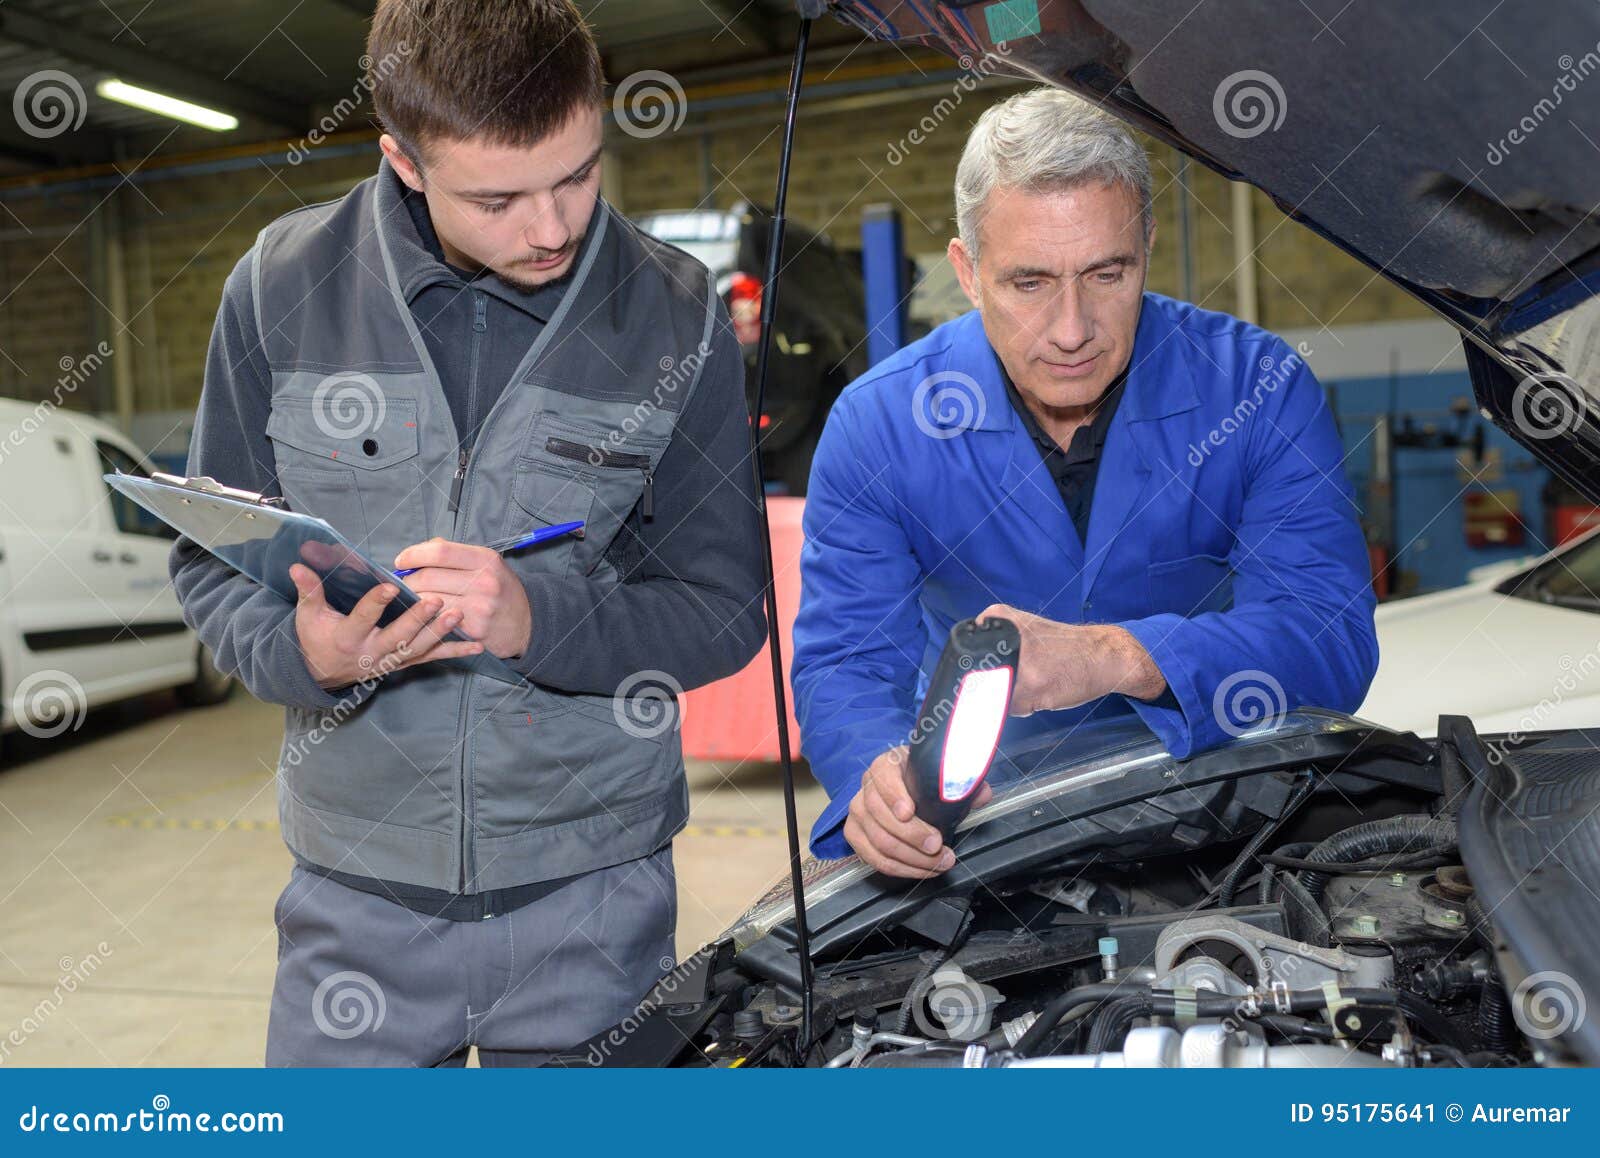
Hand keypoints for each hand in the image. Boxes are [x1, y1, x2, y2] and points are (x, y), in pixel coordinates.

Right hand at [288, 564, 482, 689]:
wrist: (322, 673)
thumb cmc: (316, 637)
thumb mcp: (308, 616)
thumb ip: (308, 591)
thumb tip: (298, 566)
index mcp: (347, 638)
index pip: (362, 619)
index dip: (375, 604)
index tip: (390, 586)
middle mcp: (371, 653)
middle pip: (397, 638)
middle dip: (417, 621)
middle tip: (437, 601)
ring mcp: (390, 661)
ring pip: (418, 649)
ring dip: (440, 634)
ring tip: (459, 616)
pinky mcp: (404, 663)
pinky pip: (432, 658)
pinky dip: (455, 652)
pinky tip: (478, 645)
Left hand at [392, 538, 532, 658]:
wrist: (527, 623)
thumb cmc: (500, 589)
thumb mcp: (486, 563)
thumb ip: (453, 554)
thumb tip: (417, 554)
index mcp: (485, 559)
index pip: (439, 552)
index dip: (413, 555)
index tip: (401, 561)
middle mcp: (484, 581)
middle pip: (428, 577)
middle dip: (407, 581)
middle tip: (403, 585)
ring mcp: (479, 607)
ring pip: (427, 602)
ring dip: (413, 602)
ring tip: (413, 600)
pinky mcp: (473, 630)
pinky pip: (436, 622)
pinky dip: (425, 618)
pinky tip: (425, 616)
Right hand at [842, 746, 990, 878]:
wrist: (898, 789)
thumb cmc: (919, 781)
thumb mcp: (937, 773)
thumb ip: (959, 782)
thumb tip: (981, 794)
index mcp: (886, 766)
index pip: (884, 777)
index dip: (894, 796)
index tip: (909, 812)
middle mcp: (866, 787)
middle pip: (880, 815)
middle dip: (912, 836)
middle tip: (938, 847)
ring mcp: (857, 813)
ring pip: (879, 841)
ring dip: (911, 858)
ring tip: (939, 863)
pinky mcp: (855, 835)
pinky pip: (873, 859)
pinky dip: (900, 869)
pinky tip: (922, 870)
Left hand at [977, 604, 1165, 713]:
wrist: (1102, 654)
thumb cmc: (1061, 645)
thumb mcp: (1022, 629)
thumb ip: (993, 644)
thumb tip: (964, 680)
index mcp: (998, 619)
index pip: (966, 656)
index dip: (979, 672)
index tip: (995, 673)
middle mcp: (1006, 638)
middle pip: (979, 677)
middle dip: (993, 685)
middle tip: (1020, 678)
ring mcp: (1019, 663)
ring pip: (994, 694)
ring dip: (1009, 697)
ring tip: (1034, 684)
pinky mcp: (1034, 688)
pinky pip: (1012, 707)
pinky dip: (1023, 707)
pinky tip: (1042, 693)